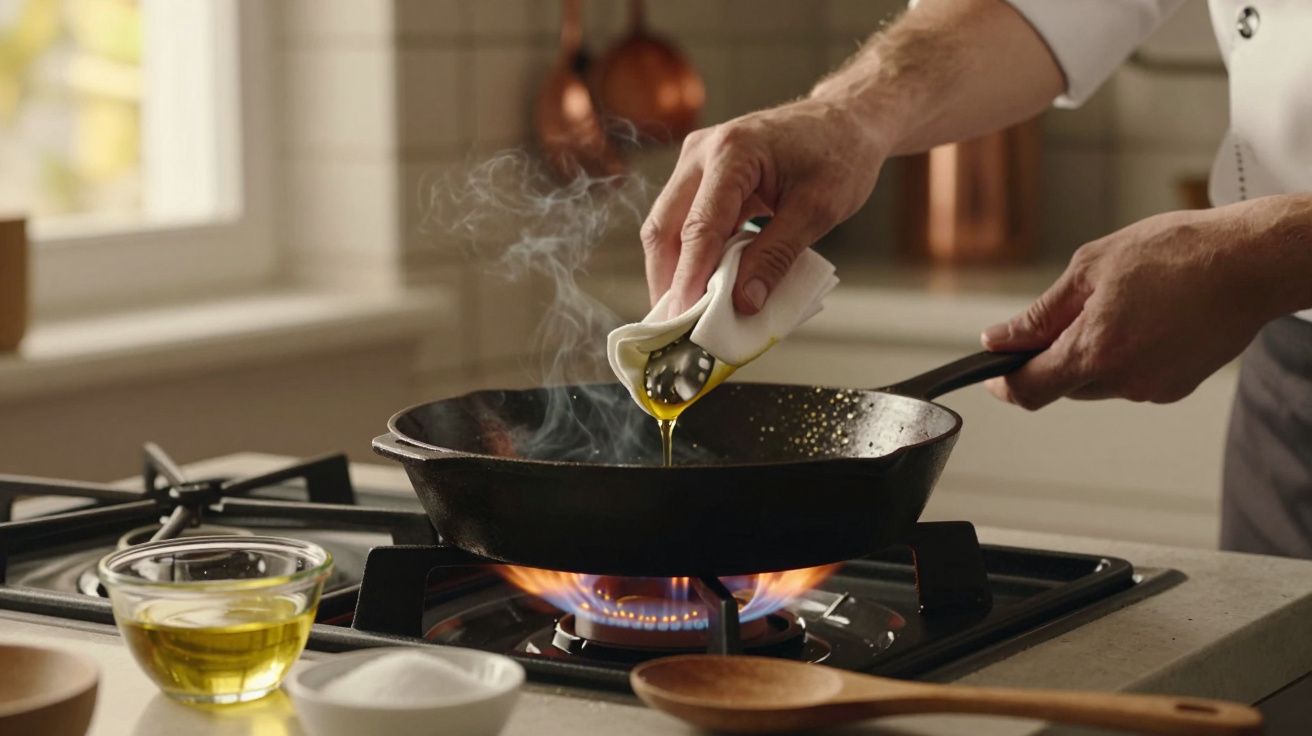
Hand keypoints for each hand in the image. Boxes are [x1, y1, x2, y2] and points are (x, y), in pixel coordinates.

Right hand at [641, 98, 887, 315]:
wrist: (847, 121)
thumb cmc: (840, 155)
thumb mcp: (818, 210)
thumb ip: (777, 256)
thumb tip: (743, 303)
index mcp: (732, 152)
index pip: (699, 226)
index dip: (689, 277)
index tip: (683, 319)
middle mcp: (703, 152)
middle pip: (664, 226)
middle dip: (667, 279)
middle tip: (672, 327)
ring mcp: (698, 161)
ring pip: (667, 225)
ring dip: (676, 270)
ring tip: (685, 314)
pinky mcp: (703, 175)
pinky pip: (686, 221)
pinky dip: (692, 256)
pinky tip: (703, 287)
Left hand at [980, 204, 1299, 408]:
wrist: (1254, 263)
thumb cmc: (1177, 253)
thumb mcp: (1091, 269)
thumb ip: (1041, 314)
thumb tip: (1000, 339)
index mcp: (1095, 351)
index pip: (1030, 389)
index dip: (1003, 383)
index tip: (992, 372)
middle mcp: (1123, 381)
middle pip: (1063, 385)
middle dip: (1053, 356)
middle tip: (1069, 311)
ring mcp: (1153, 389)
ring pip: (1097, 381)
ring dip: (1092, 352)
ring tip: (1122, 303)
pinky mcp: (1176, 388)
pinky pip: (1131, 378)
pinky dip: (1125, 354)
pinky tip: (1147, 318)